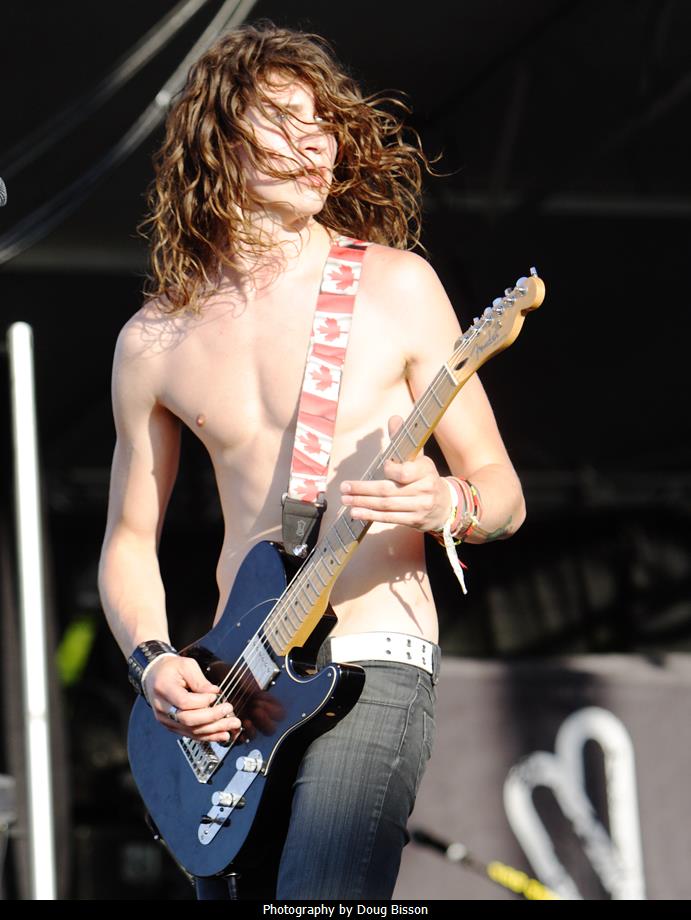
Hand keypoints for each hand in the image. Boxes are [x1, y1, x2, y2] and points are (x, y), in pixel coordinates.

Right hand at [143, 654, 240, 742]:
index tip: (215, 696)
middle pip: (188, 719)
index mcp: (163, 688)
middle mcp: (162, 708)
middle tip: (229, 711)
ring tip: (231, 725)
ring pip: (191, 730)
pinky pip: (191, 734)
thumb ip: (200, 681)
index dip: (202, 701)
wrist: (154, 676)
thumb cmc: (170, 669)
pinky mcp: (172, 726)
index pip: (184, 701)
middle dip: (212, 717)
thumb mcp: (186, 666)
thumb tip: (214, 693)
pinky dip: (208, 736)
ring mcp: (166, 719)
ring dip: (214, 730)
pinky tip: (221, 734)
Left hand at [340, 416, 451, 531]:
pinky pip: (389, 518)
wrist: (445, 504)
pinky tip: (356, 513)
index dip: (390, 470)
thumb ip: (403, 439)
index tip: (382, 467)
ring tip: (346, 500)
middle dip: (363, 489)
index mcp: (426, 470)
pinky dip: (371, 515)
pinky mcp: (415, 521)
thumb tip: (394, 418)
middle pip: (389, 490)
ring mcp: (420, 507)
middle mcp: (424, 489)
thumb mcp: (418, 457)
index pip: (404, 472)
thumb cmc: (424, 477)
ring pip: (386, 505)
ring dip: (363, 503)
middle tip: (344, 487)